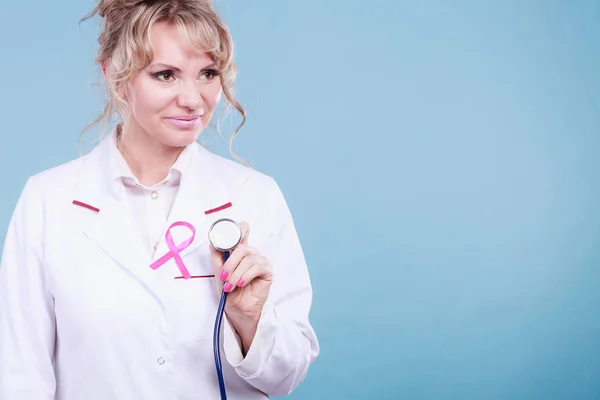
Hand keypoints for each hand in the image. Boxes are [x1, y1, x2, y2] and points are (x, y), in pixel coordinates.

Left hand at [209, 222, 272, 345]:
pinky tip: (241, 283)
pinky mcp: (267, 271)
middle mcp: (251, 254)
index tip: (230, 233)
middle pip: (243, 247)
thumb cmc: (229, 291)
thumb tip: (213, 242)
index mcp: (240, 251)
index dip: (239, 228)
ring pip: (248, 259)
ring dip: (236, 273)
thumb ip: (217, 257)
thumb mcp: (218, 273)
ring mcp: (260, 261)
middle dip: (230, 262)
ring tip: (230, 286)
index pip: (243, 231)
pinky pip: (257, 267)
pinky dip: (246, 275)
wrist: (237, 309)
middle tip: (223, 276)